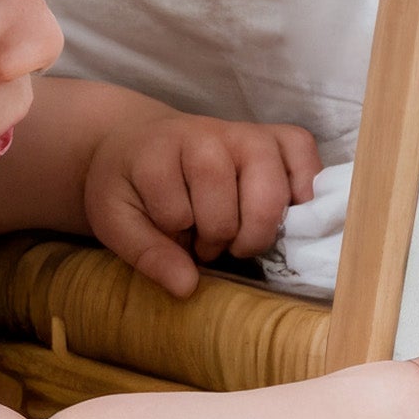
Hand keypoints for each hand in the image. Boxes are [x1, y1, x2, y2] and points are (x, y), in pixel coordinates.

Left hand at [83, 108, 320, 296]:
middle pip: (229, 204)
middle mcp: (207, 134)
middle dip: (220, 239)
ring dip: (257, 228)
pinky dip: (301, 188)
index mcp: (159, 152)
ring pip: (272, 190)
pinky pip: (303, 153)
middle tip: (206, 242)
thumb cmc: (131, 184)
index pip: (178, 214)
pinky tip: (279, 210)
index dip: (174, 238)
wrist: (141, 140)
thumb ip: (145, 253)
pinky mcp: (274, 134)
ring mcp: (245, 131)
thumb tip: (188, 287)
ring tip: (237, 232)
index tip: (170, 233)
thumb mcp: (114, 219)